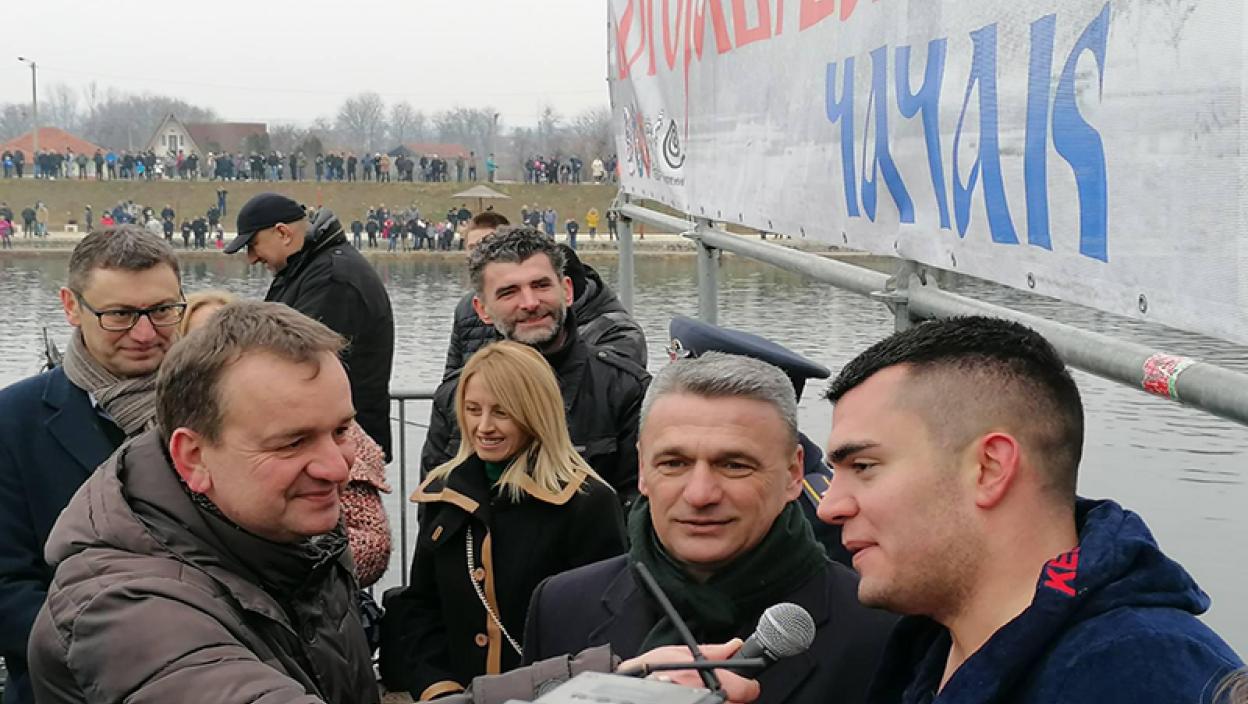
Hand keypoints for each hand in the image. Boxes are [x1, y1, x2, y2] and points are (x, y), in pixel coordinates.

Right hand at [618, 639, 760, 703]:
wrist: (626, 686)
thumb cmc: (648, 670)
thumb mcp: (678, 652)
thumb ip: (712, 650)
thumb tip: (734, 645)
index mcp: (711, 679)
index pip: (748, 690)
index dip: (746, 685)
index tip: (743, 684)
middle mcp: (711, 698)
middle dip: (732, 696)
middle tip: (715, 688)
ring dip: (719, 702)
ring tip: (700, 694)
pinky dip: (708, 703)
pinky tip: (695, 699)